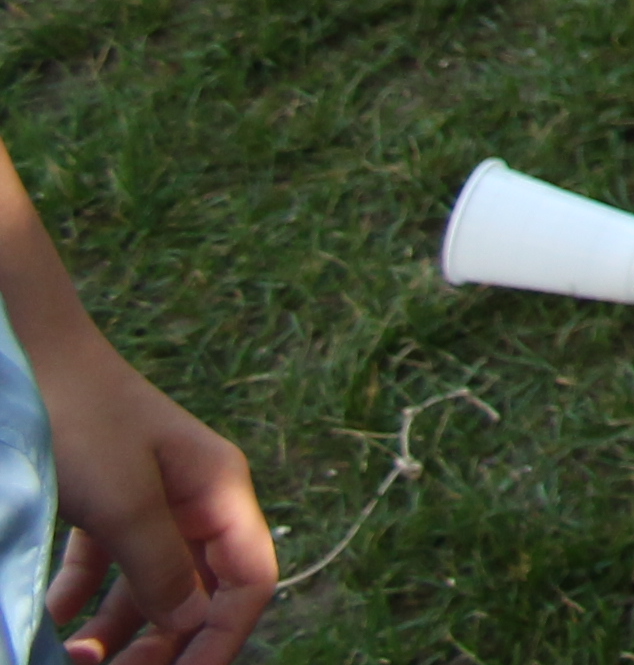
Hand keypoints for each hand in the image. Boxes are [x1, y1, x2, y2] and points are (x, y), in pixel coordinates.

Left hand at [34, 326, 275, 664]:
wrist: (26, 358)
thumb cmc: (82, 421)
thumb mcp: (124, 502)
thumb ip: (162, 569)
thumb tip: (192, 627)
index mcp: (219, 492)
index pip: (248, 581)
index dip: (222, 638)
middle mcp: (192, 502)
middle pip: (195, 594)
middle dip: (162, 646)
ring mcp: (147, 503)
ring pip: (145, 589)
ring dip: (115, 634)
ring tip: (72, 664)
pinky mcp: (103, 504)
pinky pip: (102, 571)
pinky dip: (79, 604)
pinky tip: (50, 626)